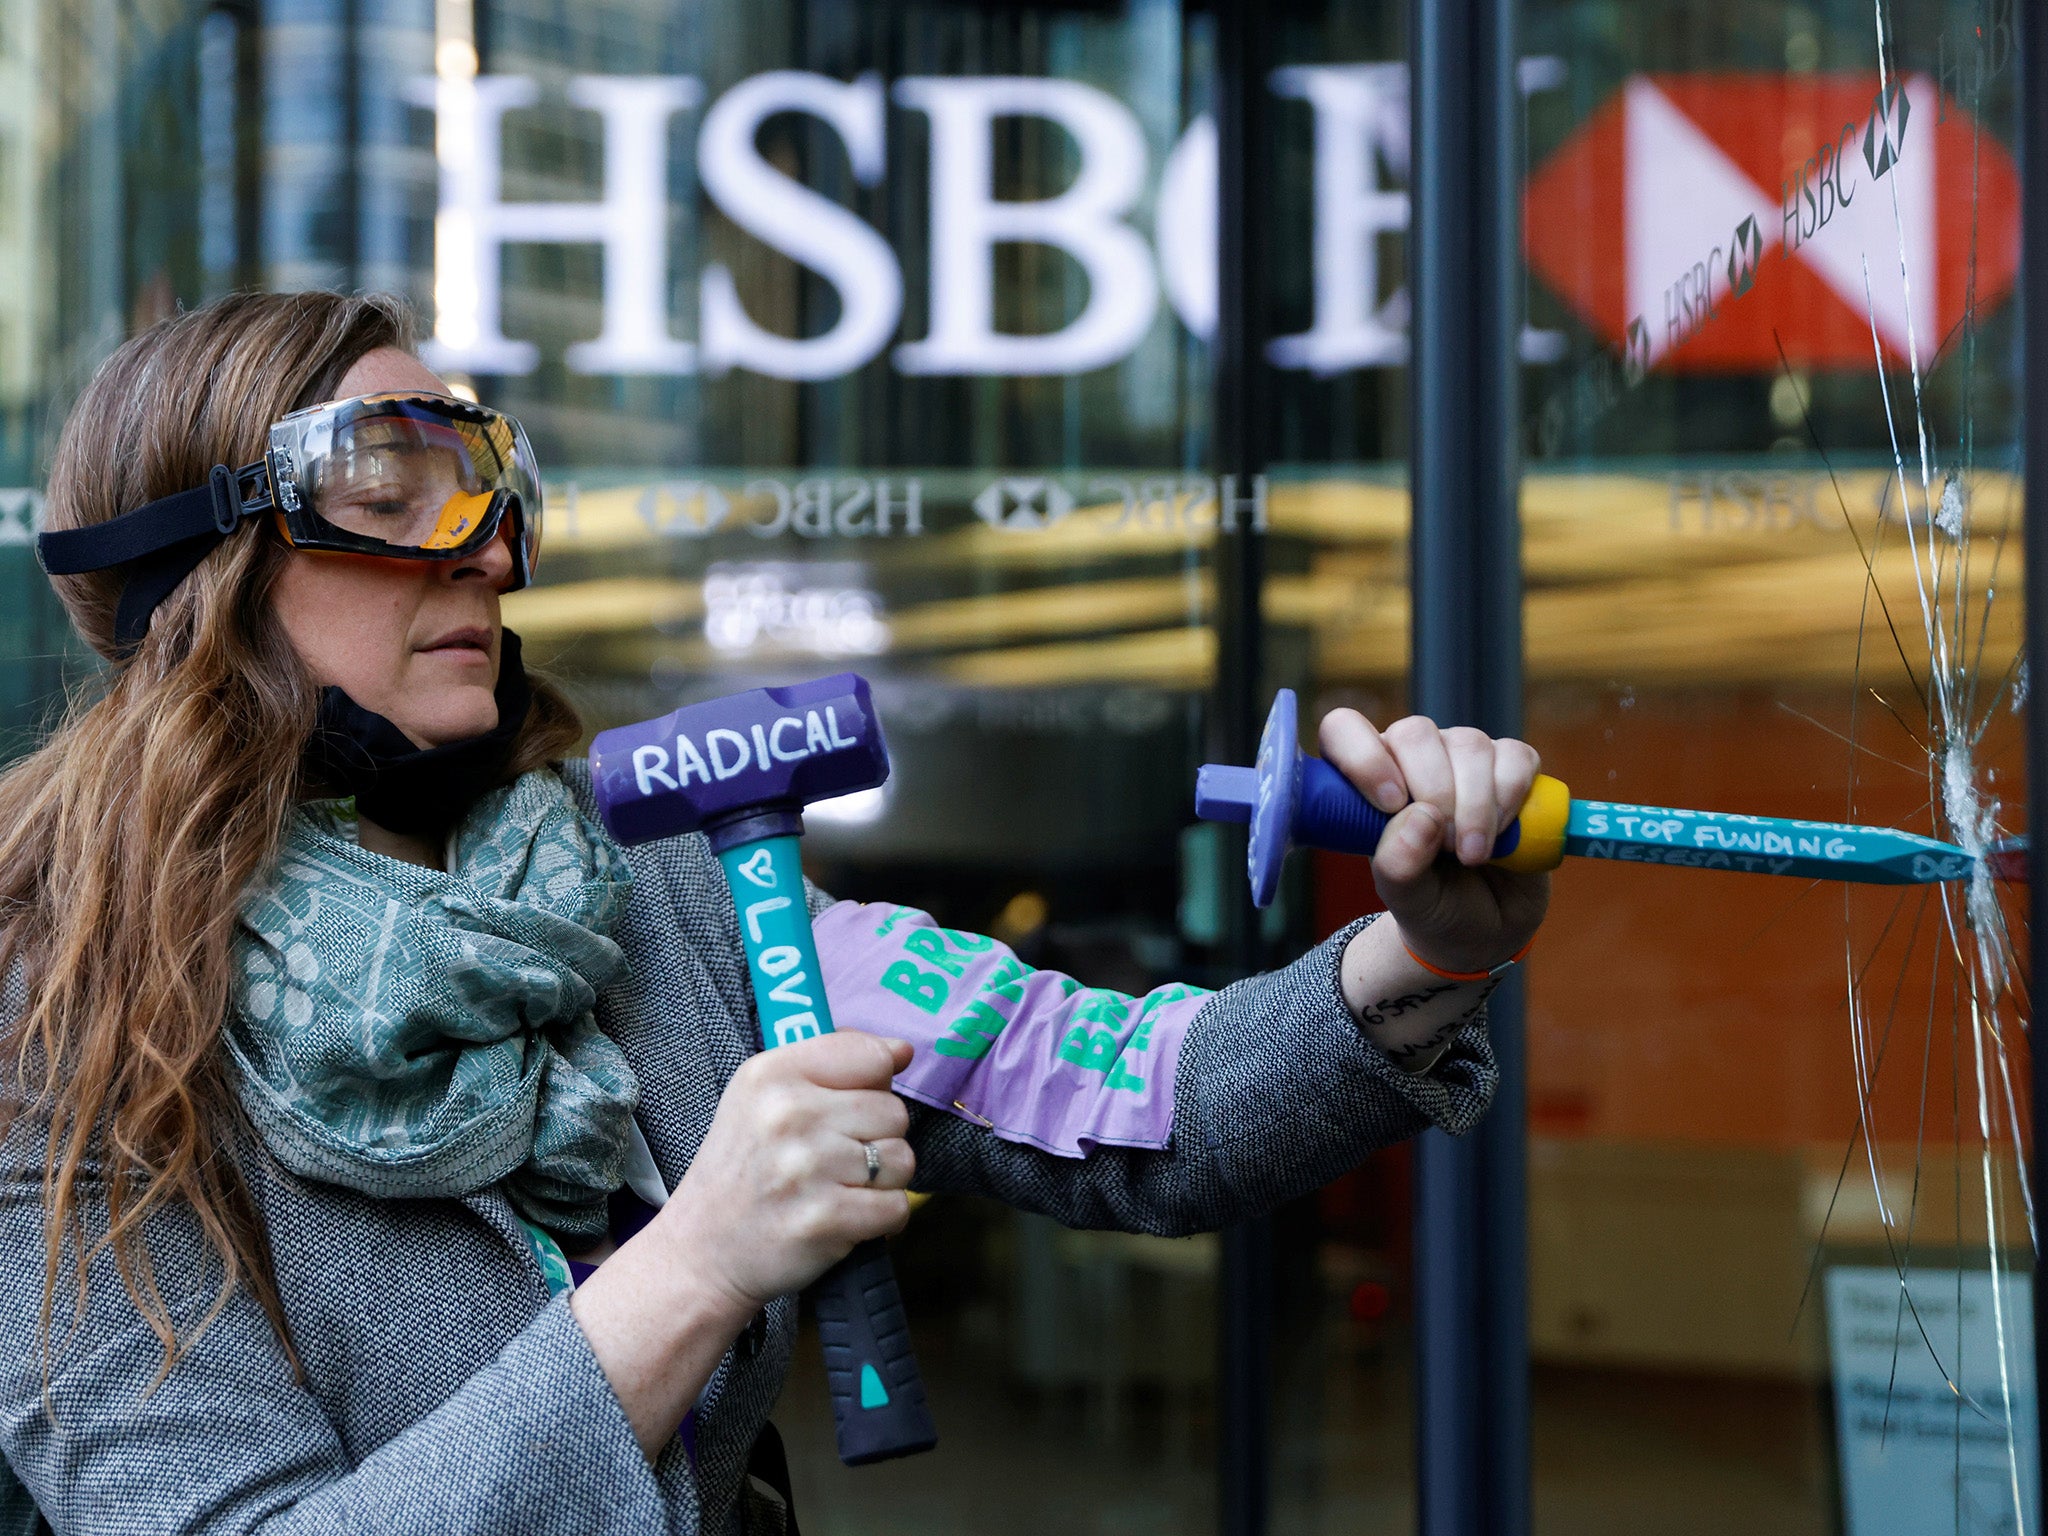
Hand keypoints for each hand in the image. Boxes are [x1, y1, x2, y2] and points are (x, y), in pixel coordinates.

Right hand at [662, 1030, 915, 1316]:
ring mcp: (807, 1168)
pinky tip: (846, 1217)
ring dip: (882, 1180)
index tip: (850, 1106)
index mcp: (773, 1073)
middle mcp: (789, 1114)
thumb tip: (902, 1050)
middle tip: (835, 1159)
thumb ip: (834, 1062)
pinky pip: (897, 1206)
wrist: (703, 1249)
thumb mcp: (764, 1095)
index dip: (875, 1084)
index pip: (872, 1056)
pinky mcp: (825, 1219)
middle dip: (877, 1138)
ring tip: (839, 1187)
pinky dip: (882, 1218)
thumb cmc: (744, 1168)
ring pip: (902, 1159)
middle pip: (894, 1111)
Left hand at [1319, 709, 1550, 975]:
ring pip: (1469, 745)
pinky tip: (1503, 835)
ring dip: (1475, 806)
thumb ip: (1399, 864)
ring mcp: (1462, 755)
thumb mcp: (1405, 898)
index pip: (1344, 729)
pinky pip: (1515, 757)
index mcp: (1366, 779)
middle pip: (1415, 733)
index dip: (1364, 757)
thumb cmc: (1430, 904)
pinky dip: (1511, 798)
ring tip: (1471, 855)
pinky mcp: (1512, 765)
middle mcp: (1411, 756)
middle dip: (1434, 792)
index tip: (1390, 805)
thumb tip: (1421, 816)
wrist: (1486, 928)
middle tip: (1445, 846)